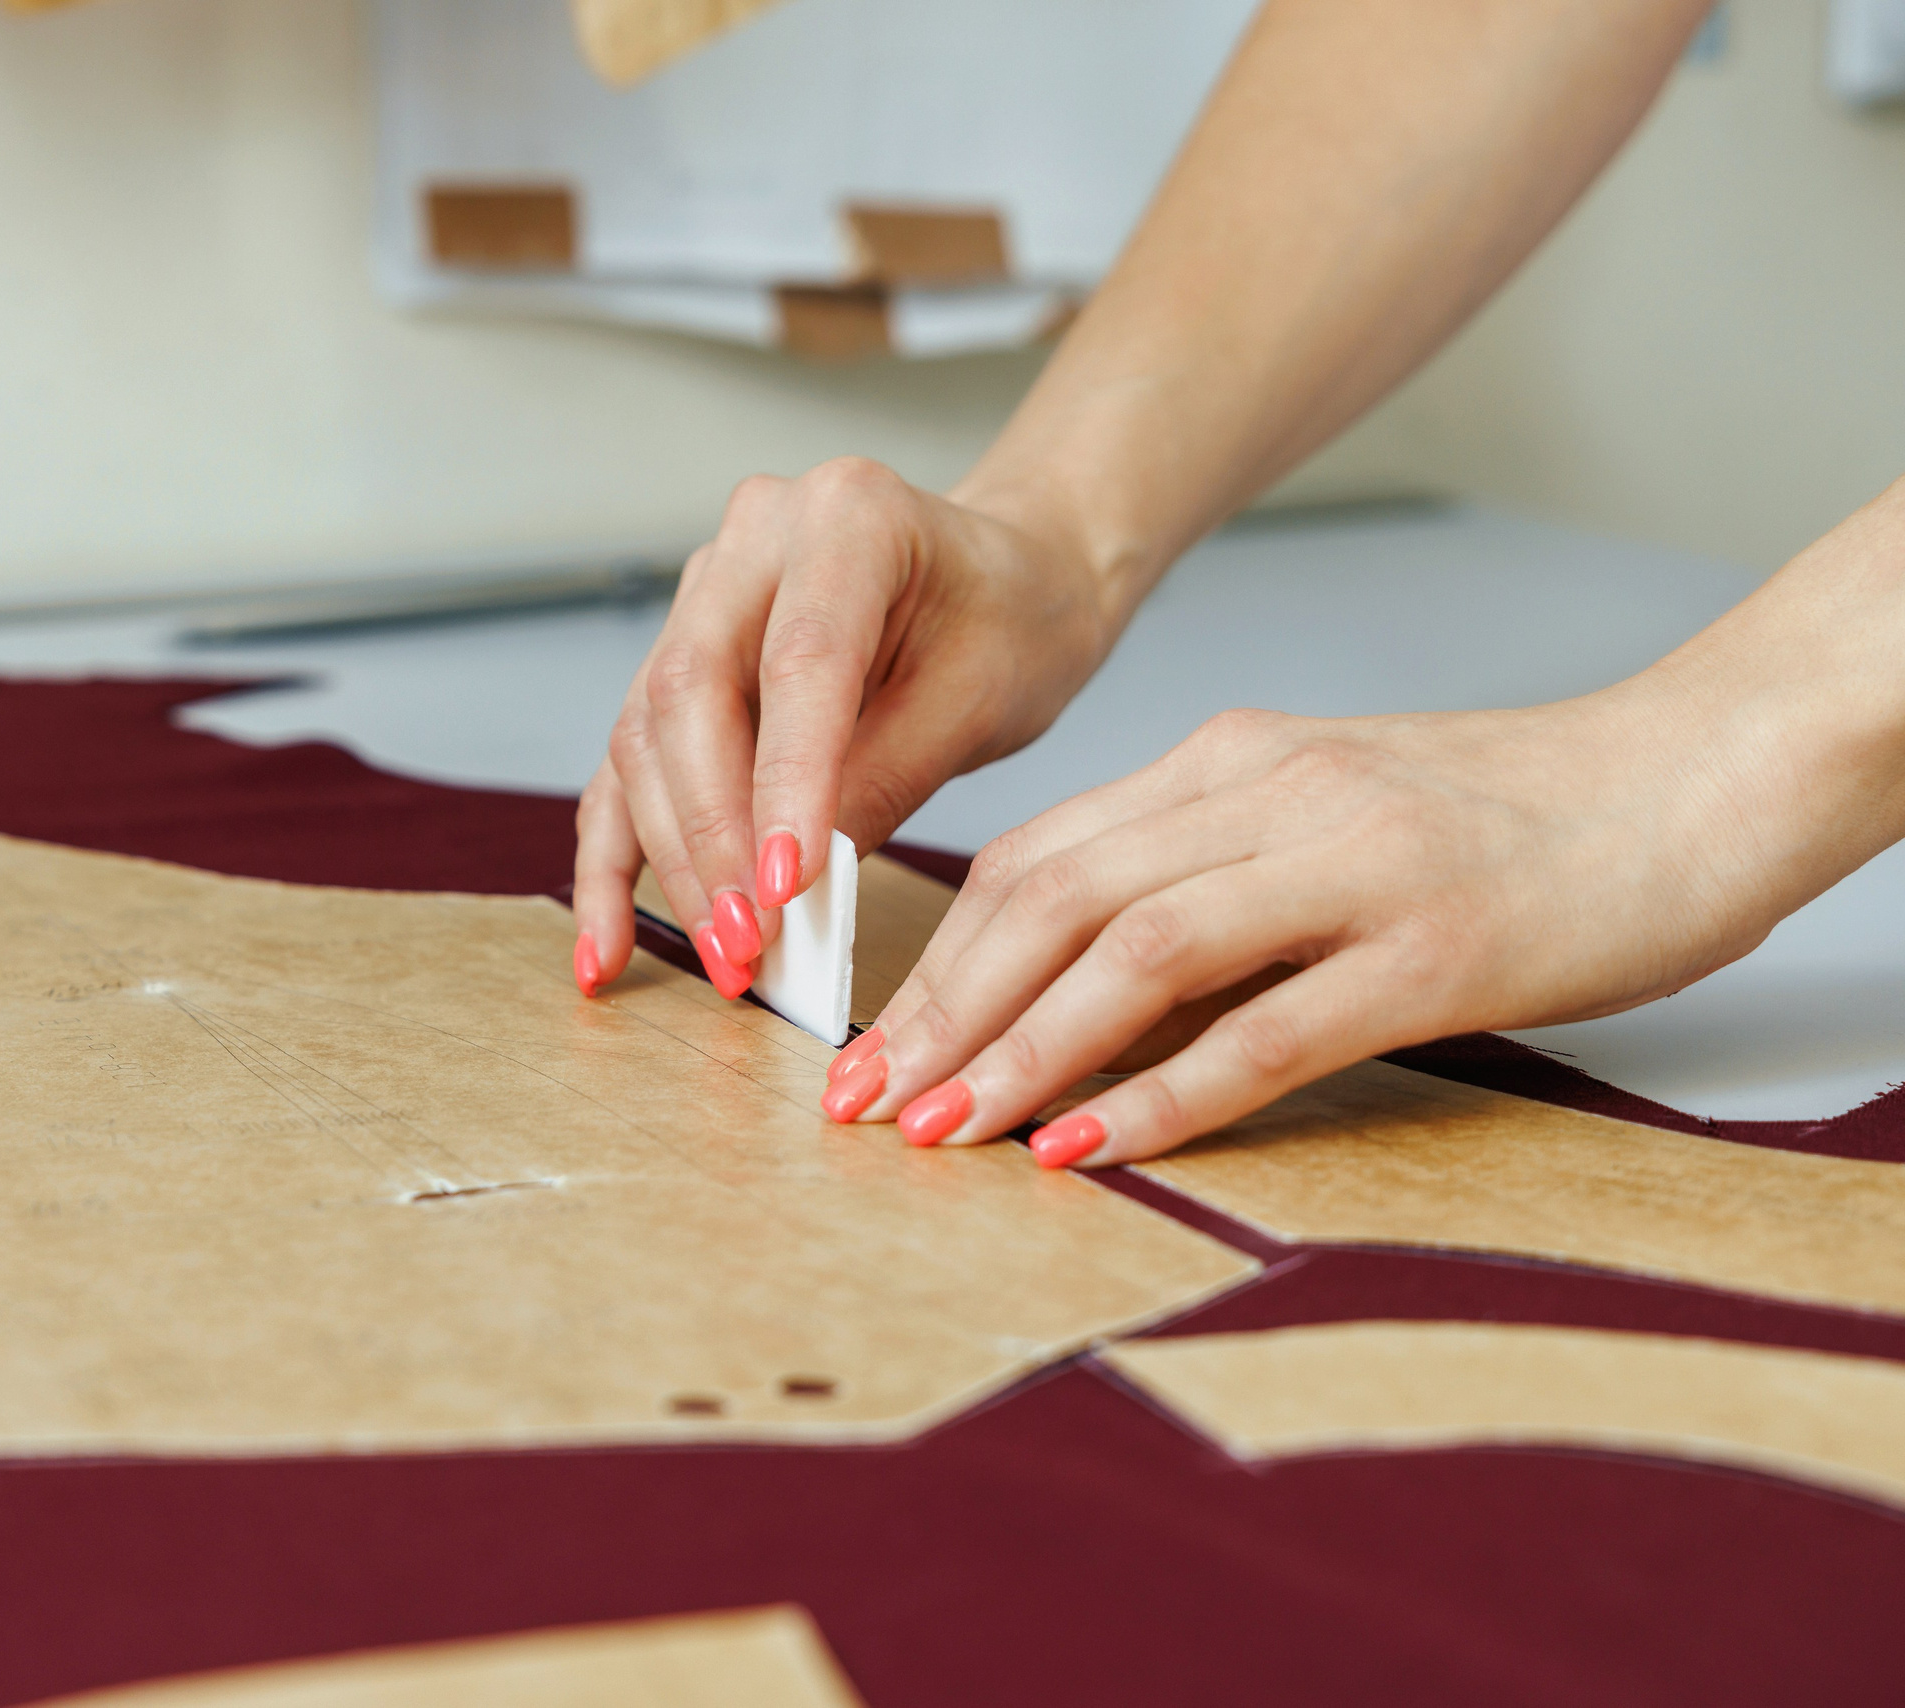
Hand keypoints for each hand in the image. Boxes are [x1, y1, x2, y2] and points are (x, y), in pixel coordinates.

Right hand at [571, 457, 1127, 998]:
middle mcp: (753, 540)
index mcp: (847, 515)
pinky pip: (631, 764)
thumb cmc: (1009, 620)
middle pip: (690, 697)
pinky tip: (608, 946)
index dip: (783, 782)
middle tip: (748, 947)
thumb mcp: (981, 698)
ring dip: (672, 860)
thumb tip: (793, 891)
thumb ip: (884, 781)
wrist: (1007, 577)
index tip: (785, 892)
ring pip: (646, 738)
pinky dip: (620, 858)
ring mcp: (703, 596)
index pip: (798, 663)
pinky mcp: (679, 658)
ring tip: (719, 958)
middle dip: (711, 839)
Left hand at [818, 676, 1855, 1166]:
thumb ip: (1206, 864)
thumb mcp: (1325, 804)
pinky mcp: (1436, 946)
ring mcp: (1352, 866)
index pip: (1036, 856)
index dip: (935, 954)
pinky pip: (1270, 1030)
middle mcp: (1269, 795)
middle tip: (861, 1104)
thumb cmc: (1505, 812)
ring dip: (1021, 1049)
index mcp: (1228, 760)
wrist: (1694, 776)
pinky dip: (1165, 1094)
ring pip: (1137, 956)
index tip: (867, 1042)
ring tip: (941, 1132)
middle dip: (940, 1007)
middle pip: (1053, 899)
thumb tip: (1075, 976)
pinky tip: (1088, 1148)